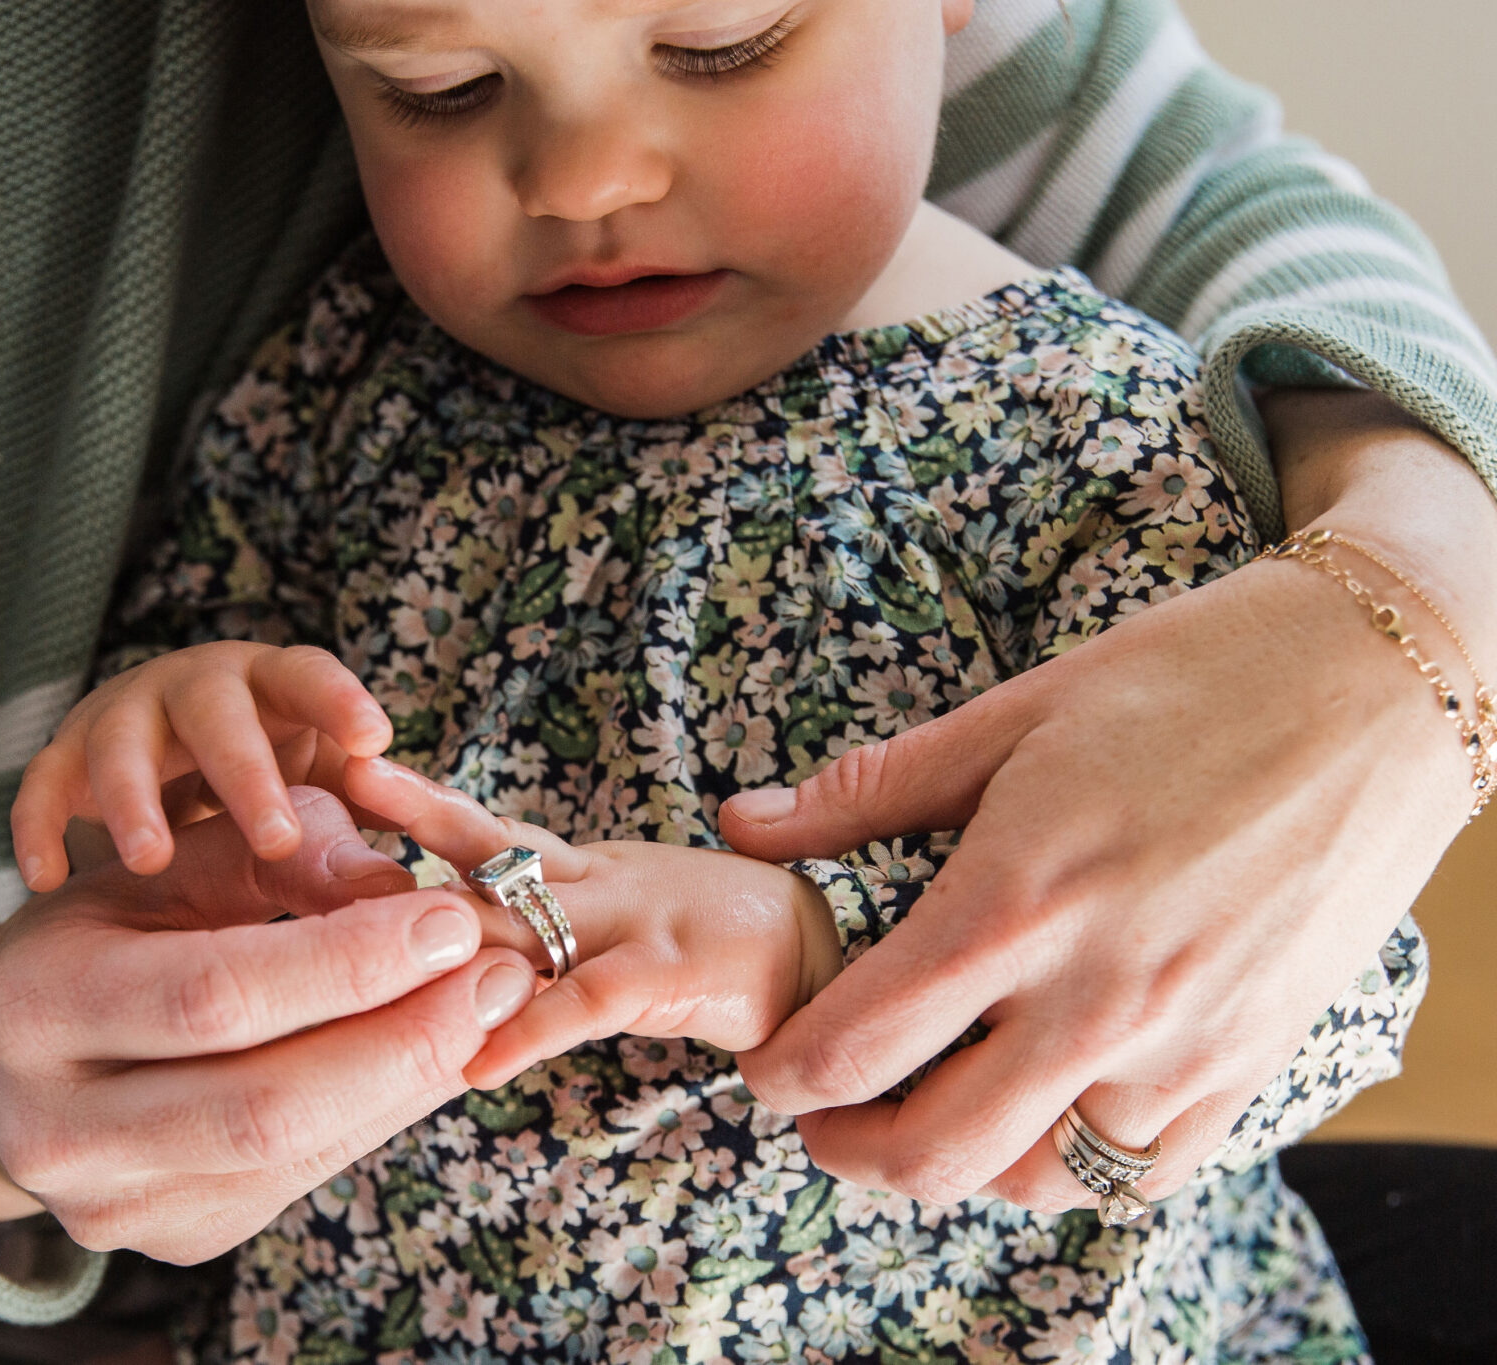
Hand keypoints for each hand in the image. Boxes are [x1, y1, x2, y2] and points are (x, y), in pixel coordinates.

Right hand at [0, 787, 538, 1258]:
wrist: (1, 1062)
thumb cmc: (100, 935)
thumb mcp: (158, 868)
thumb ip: (272, 855)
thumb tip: (400, 883)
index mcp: (39, 1006)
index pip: (214, 997)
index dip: (345, 963)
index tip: (446, 915)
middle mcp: (61, 1127)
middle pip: (262, 1104)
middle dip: (401, 1037)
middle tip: (496, 971)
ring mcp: (116, 1203)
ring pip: (294, 1154)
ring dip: (412, 1078)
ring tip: (488, 1006)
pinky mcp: (176, 1238)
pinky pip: (304, 1177)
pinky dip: (383, 1111)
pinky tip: (435, 1052)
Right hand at [11, 642, 392, 887]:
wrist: (164, 771)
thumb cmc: (270, 780)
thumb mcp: (321, 793)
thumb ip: (367, 824)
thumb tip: (419, 895)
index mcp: (273, 686)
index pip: (307, 674)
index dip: (337, 698)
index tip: (373, 737)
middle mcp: (197, 689)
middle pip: (218, 712)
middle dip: (245, 772)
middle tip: (277, 839)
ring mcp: (125, 717)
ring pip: (121, 741)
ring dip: (135, 799)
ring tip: (151, 860)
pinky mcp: (64, 757)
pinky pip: (42, 783)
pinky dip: (40, 825)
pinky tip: (47, 877)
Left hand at [343, 758, 844, 1089]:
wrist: (827, 961)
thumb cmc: (712, 945)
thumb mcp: (614, 927)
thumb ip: (541, 932)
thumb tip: (449, 944)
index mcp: (579, 866)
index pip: (478, 829)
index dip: (407, 807)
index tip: (330, 786)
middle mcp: (596, 881)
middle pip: (482, 850)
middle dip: (401, 834)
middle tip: (314, 811)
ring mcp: (636, 919)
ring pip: (522, 915)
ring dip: (442, 928)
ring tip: (360, 939)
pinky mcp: (675, 972)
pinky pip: (588, 1002)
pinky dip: (530, 1030)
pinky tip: (474, 1061)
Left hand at [720, 390, 1496, 1212]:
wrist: (1379, 683)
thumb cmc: (1190, 679)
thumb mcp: (1013, 714)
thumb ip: (867, 788)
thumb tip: (743, 823)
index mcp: (1014, 901)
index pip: (855, 1045)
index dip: (783, 1073)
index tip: (766, 1062)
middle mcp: (1096, 997)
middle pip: (930, 1152)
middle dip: (846, 1147)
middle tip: (822, 1111)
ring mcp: (1183, 1045)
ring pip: (1033, 1182)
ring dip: (956, 1166)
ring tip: (926, 1107)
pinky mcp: (1253, 1063)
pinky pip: (1140, 1172)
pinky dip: (1070, 1165)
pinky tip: (1038, 1108)